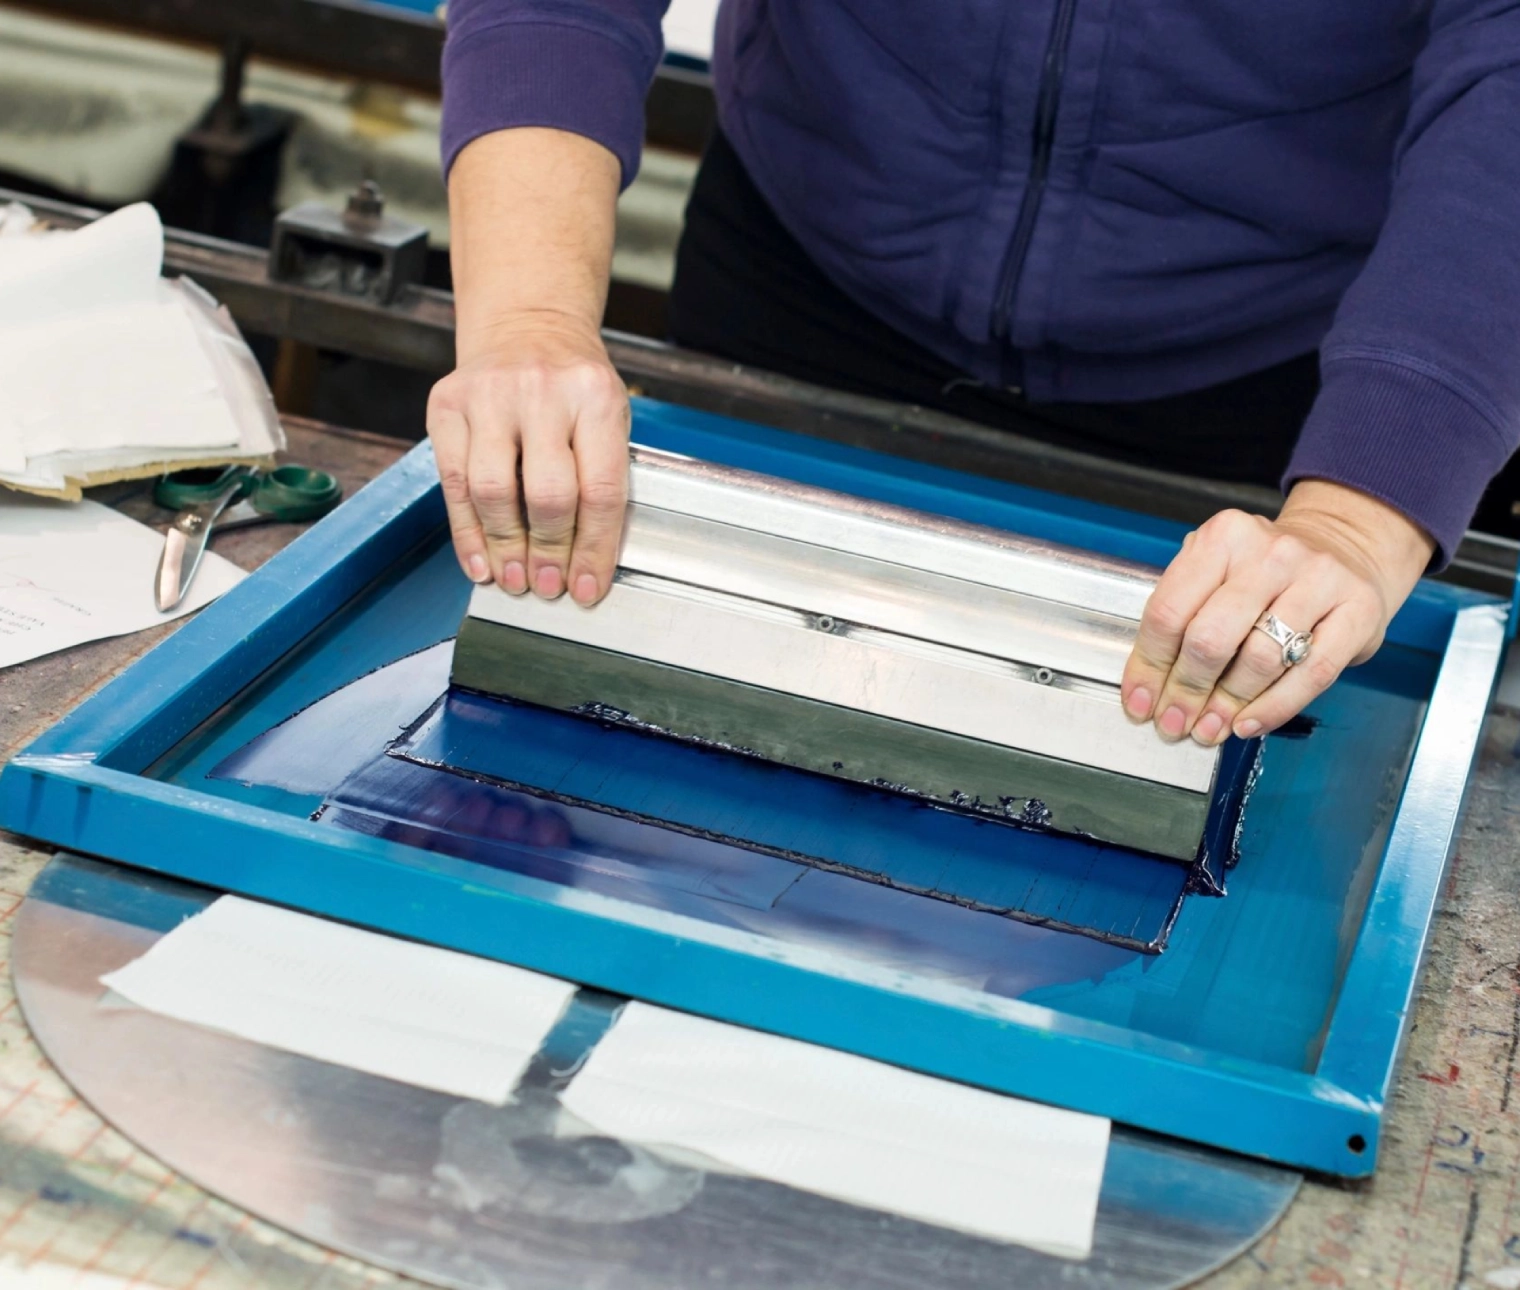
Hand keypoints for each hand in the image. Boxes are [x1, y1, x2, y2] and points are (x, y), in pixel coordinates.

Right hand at [426, 312, 629, 603]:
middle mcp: (542, 391)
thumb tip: (583, 563)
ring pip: (493, 492)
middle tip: (549, 587)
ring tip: (515, 580)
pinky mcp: (447, 403)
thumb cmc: (574, 383)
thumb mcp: (607, 416)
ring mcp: (489, 395)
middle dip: (549, 554)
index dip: (593, 550)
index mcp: (595, 397)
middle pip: (547, 496)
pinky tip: (480, 561)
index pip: (599, 490)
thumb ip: (600, 476)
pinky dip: (467, 532)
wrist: (527, 324)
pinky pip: (453, 483)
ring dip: (505, 548)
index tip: (587, 588)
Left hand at [1120, 480, 1434, 743]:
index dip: (1149, 666)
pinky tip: (1248, 724)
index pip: (1169, 611)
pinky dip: (1273, 707)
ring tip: (1210, 727)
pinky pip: (1311, 673)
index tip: (1140, 703)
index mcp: (1223, 538)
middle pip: (1210, 638)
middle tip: (1175, 722)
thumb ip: (1180, 616)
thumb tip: (1146, 689)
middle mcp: (1271, 553)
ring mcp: (1319, 578)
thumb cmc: (1265, 571)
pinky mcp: (1358, 610)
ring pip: (1260, 659)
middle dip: (1186, 690)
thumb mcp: (1215, 571)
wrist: (1345, 546)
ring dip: (1227, 704)